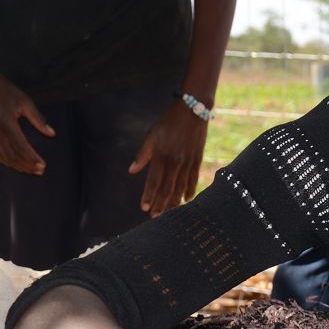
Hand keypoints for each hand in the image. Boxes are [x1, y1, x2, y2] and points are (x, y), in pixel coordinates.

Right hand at [0, 70, 54, 174]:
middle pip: (12, 154)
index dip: (32, 158)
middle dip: (27, 165)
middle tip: (40, 171)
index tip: (43, 165)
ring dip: (17, 165)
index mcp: (5, 122)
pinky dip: (5, 160)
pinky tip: (14, 164)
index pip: (21, 146)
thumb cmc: (6, 91)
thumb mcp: (25, 102)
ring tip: (30, 170)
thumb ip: (38, 119)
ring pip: (2, 156)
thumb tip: (52, 134)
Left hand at [128, 99, 207, 216]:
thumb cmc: (169, 122)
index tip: (144, 208)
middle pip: (167, 188)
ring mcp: (188, 162)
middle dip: (160, 203)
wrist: (193, 111)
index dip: (149, 195)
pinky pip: (193, 179)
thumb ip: (143, 154)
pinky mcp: (197, 160)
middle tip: (154, 217)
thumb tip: (131, 170)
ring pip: (180, 187)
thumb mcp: (152, 135)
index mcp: (162, 155)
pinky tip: (186, 200)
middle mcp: (175, 162)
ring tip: (168, 213)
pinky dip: (190, 190)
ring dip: (173, 201)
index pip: (153, 181)